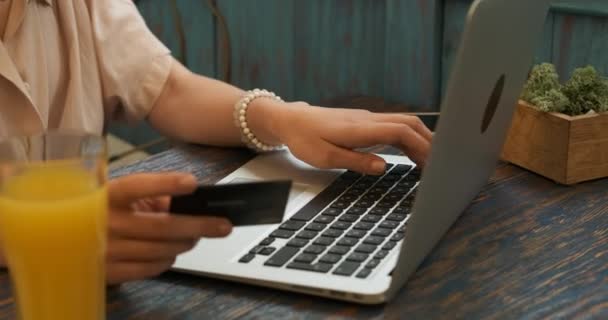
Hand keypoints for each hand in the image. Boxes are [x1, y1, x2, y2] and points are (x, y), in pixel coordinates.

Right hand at [106, 172, 231, 283]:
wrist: (69, 239)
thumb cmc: (107, 211)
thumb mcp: (124, 197)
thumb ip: (154, 196)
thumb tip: (194, 206)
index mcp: (107, 194)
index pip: (137, 186)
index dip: (166, 184)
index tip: (193, 183)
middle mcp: (103, 222)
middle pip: (161, 226)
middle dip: (198, 225)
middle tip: (222, 225)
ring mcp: (105, 249)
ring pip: (161, 249)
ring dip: (185, 243)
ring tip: (196, 237)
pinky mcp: (109, 272)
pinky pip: (151, 268)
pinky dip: (168, 259)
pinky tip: (172, 251)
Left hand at [273, 102, 432, 174]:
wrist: (290, 120)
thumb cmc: (304, 139)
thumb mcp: (325, 157)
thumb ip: (355, 161)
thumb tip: (383, 167)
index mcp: (360, 128)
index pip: (401, 132)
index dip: (421, 146)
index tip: (433, 163)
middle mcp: (368, 119)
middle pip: (409, 123)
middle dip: (429, 142)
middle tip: (440, 164)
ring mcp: (367, 118)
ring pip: (403, 122)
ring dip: (420, 138)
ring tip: (430, 161)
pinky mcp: (364, 121)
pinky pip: (394, 125)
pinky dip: (408, 137)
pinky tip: (411, 151)